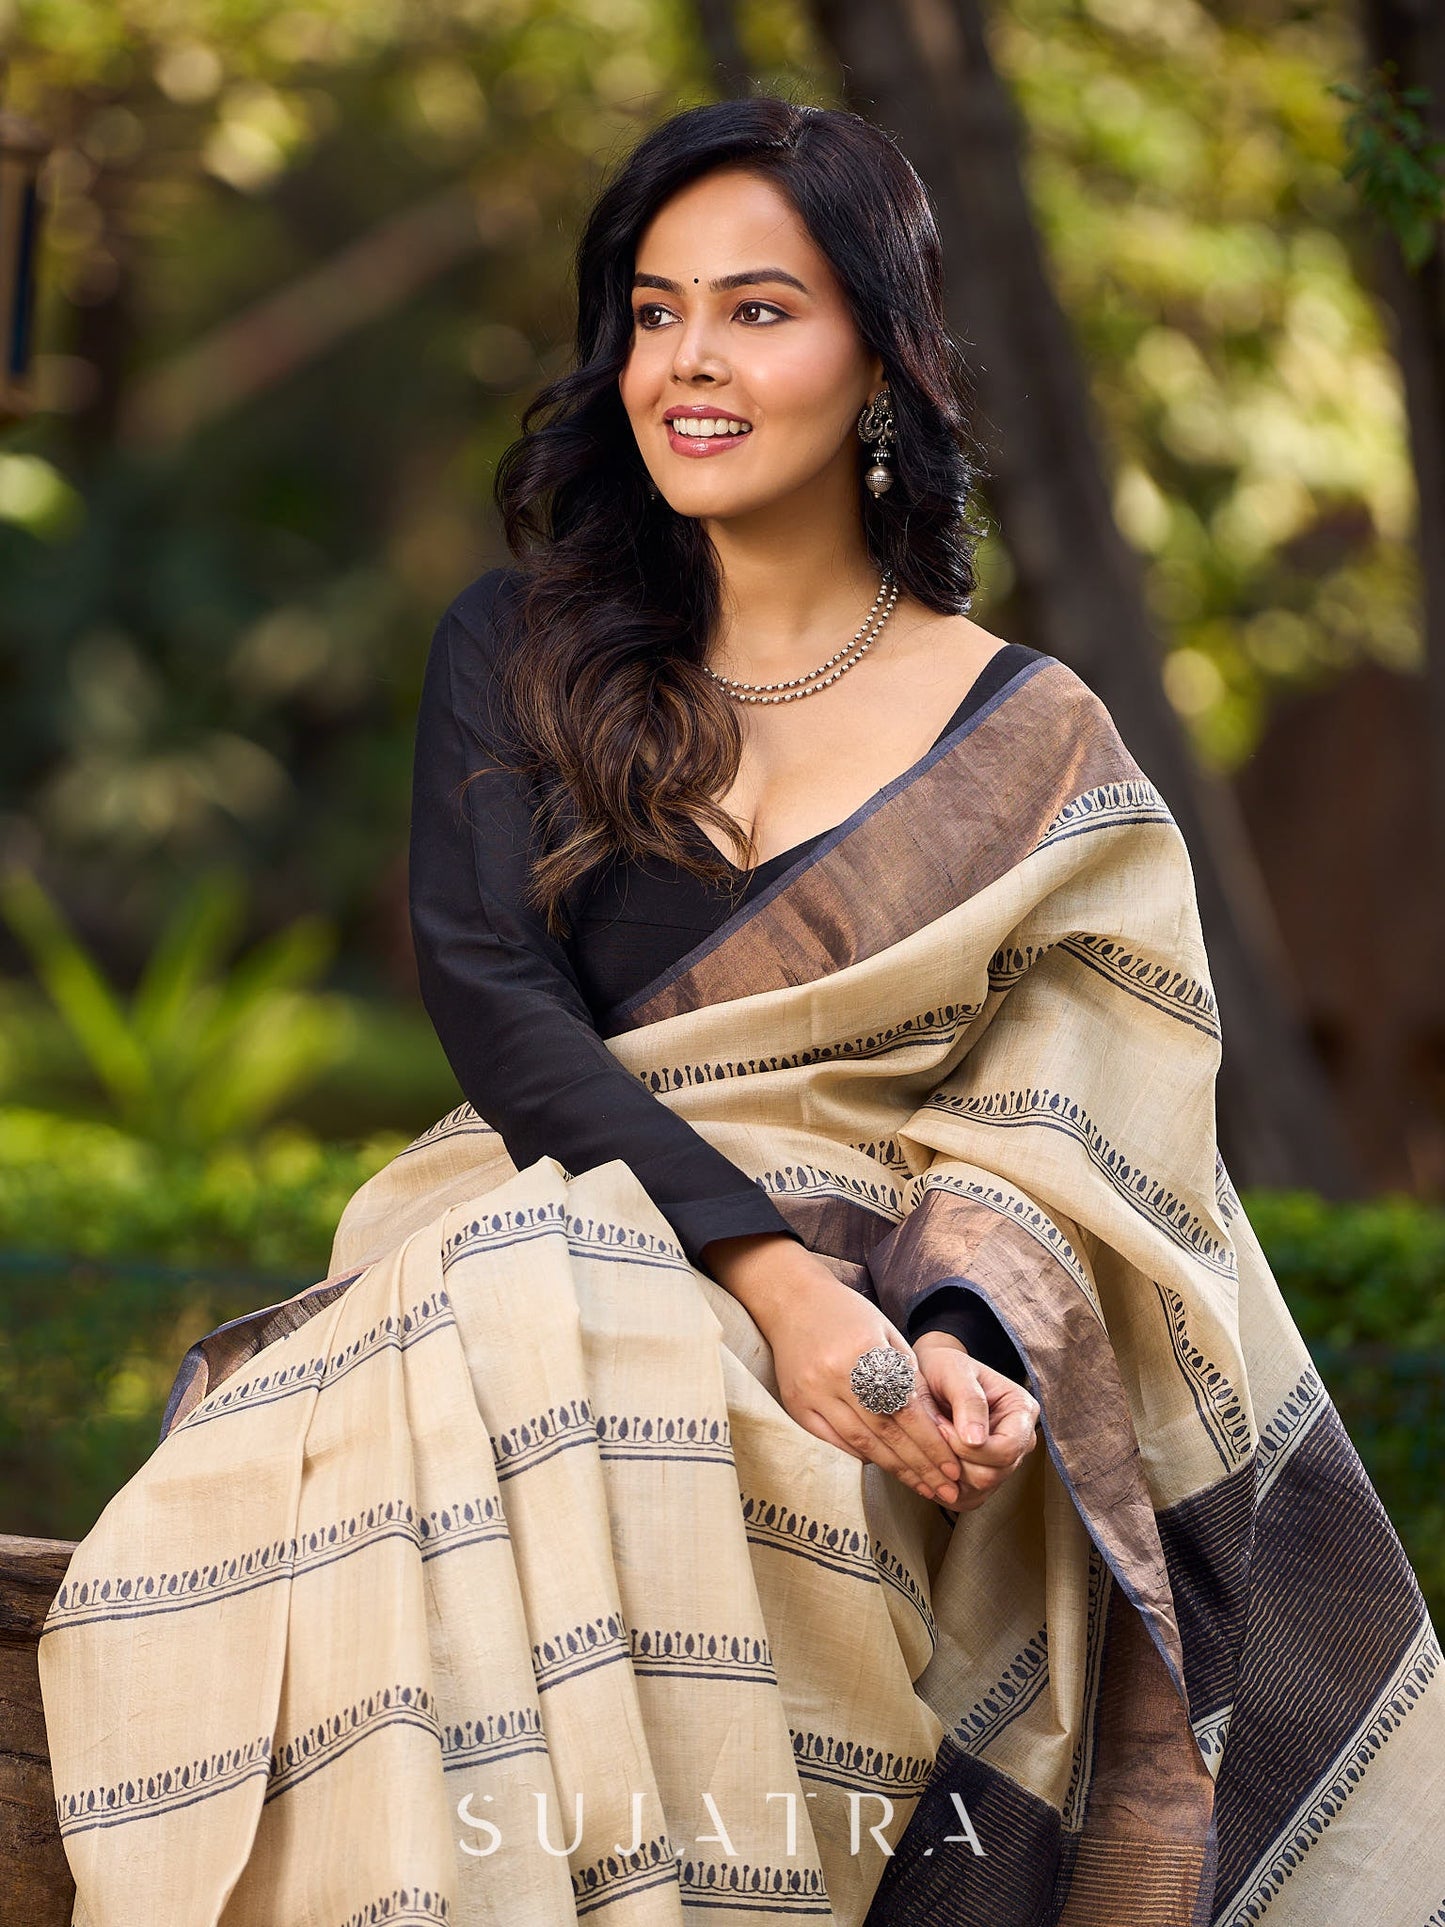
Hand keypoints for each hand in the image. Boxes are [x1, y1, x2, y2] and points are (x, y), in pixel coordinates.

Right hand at [700, 1232, 969, 1506]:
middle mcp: (836, 1376)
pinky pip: (831, 1442)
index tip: (954, 1468)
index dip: (932, 1444)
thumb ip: (908, 1376)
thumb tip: (936, 1426)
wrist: (792, 1300)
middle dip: (920, 1465)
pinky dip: (859, 1456)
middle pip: (886, 1433)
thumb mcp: (887, 1333)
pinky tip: (883, 1468)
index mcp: (865, 1352)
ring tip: (923, 1487)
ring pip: (860, 1443)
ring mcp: (811, 1392)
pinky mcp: (795, 1404)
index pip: (906, 1411)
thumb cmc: (848, 1315)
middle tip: (948, 1490)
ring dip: (895, 1469)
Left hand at [911, 1331, 1040, 1511]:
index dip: (968, 1447)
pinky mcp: (985, 1481)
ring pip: (978, 1490)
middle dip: (954, 1457)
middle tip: (934, 1430)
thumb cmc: (945, 1369)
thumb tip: (977, 1441)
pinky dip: (944, 1484)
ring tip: (934, 1439)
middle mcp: (1020, 1442)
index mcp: (1022, 1412)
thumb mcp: (954, 1371)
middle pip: (992, 1475)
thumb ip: (968, 1401)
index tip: (941, 1426)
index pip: (1006, 1449)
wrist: (933, 1377)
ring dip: (946, 1469)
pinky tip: (933, 1458)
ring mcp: (1004, 1464)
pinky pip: (966, 1499)